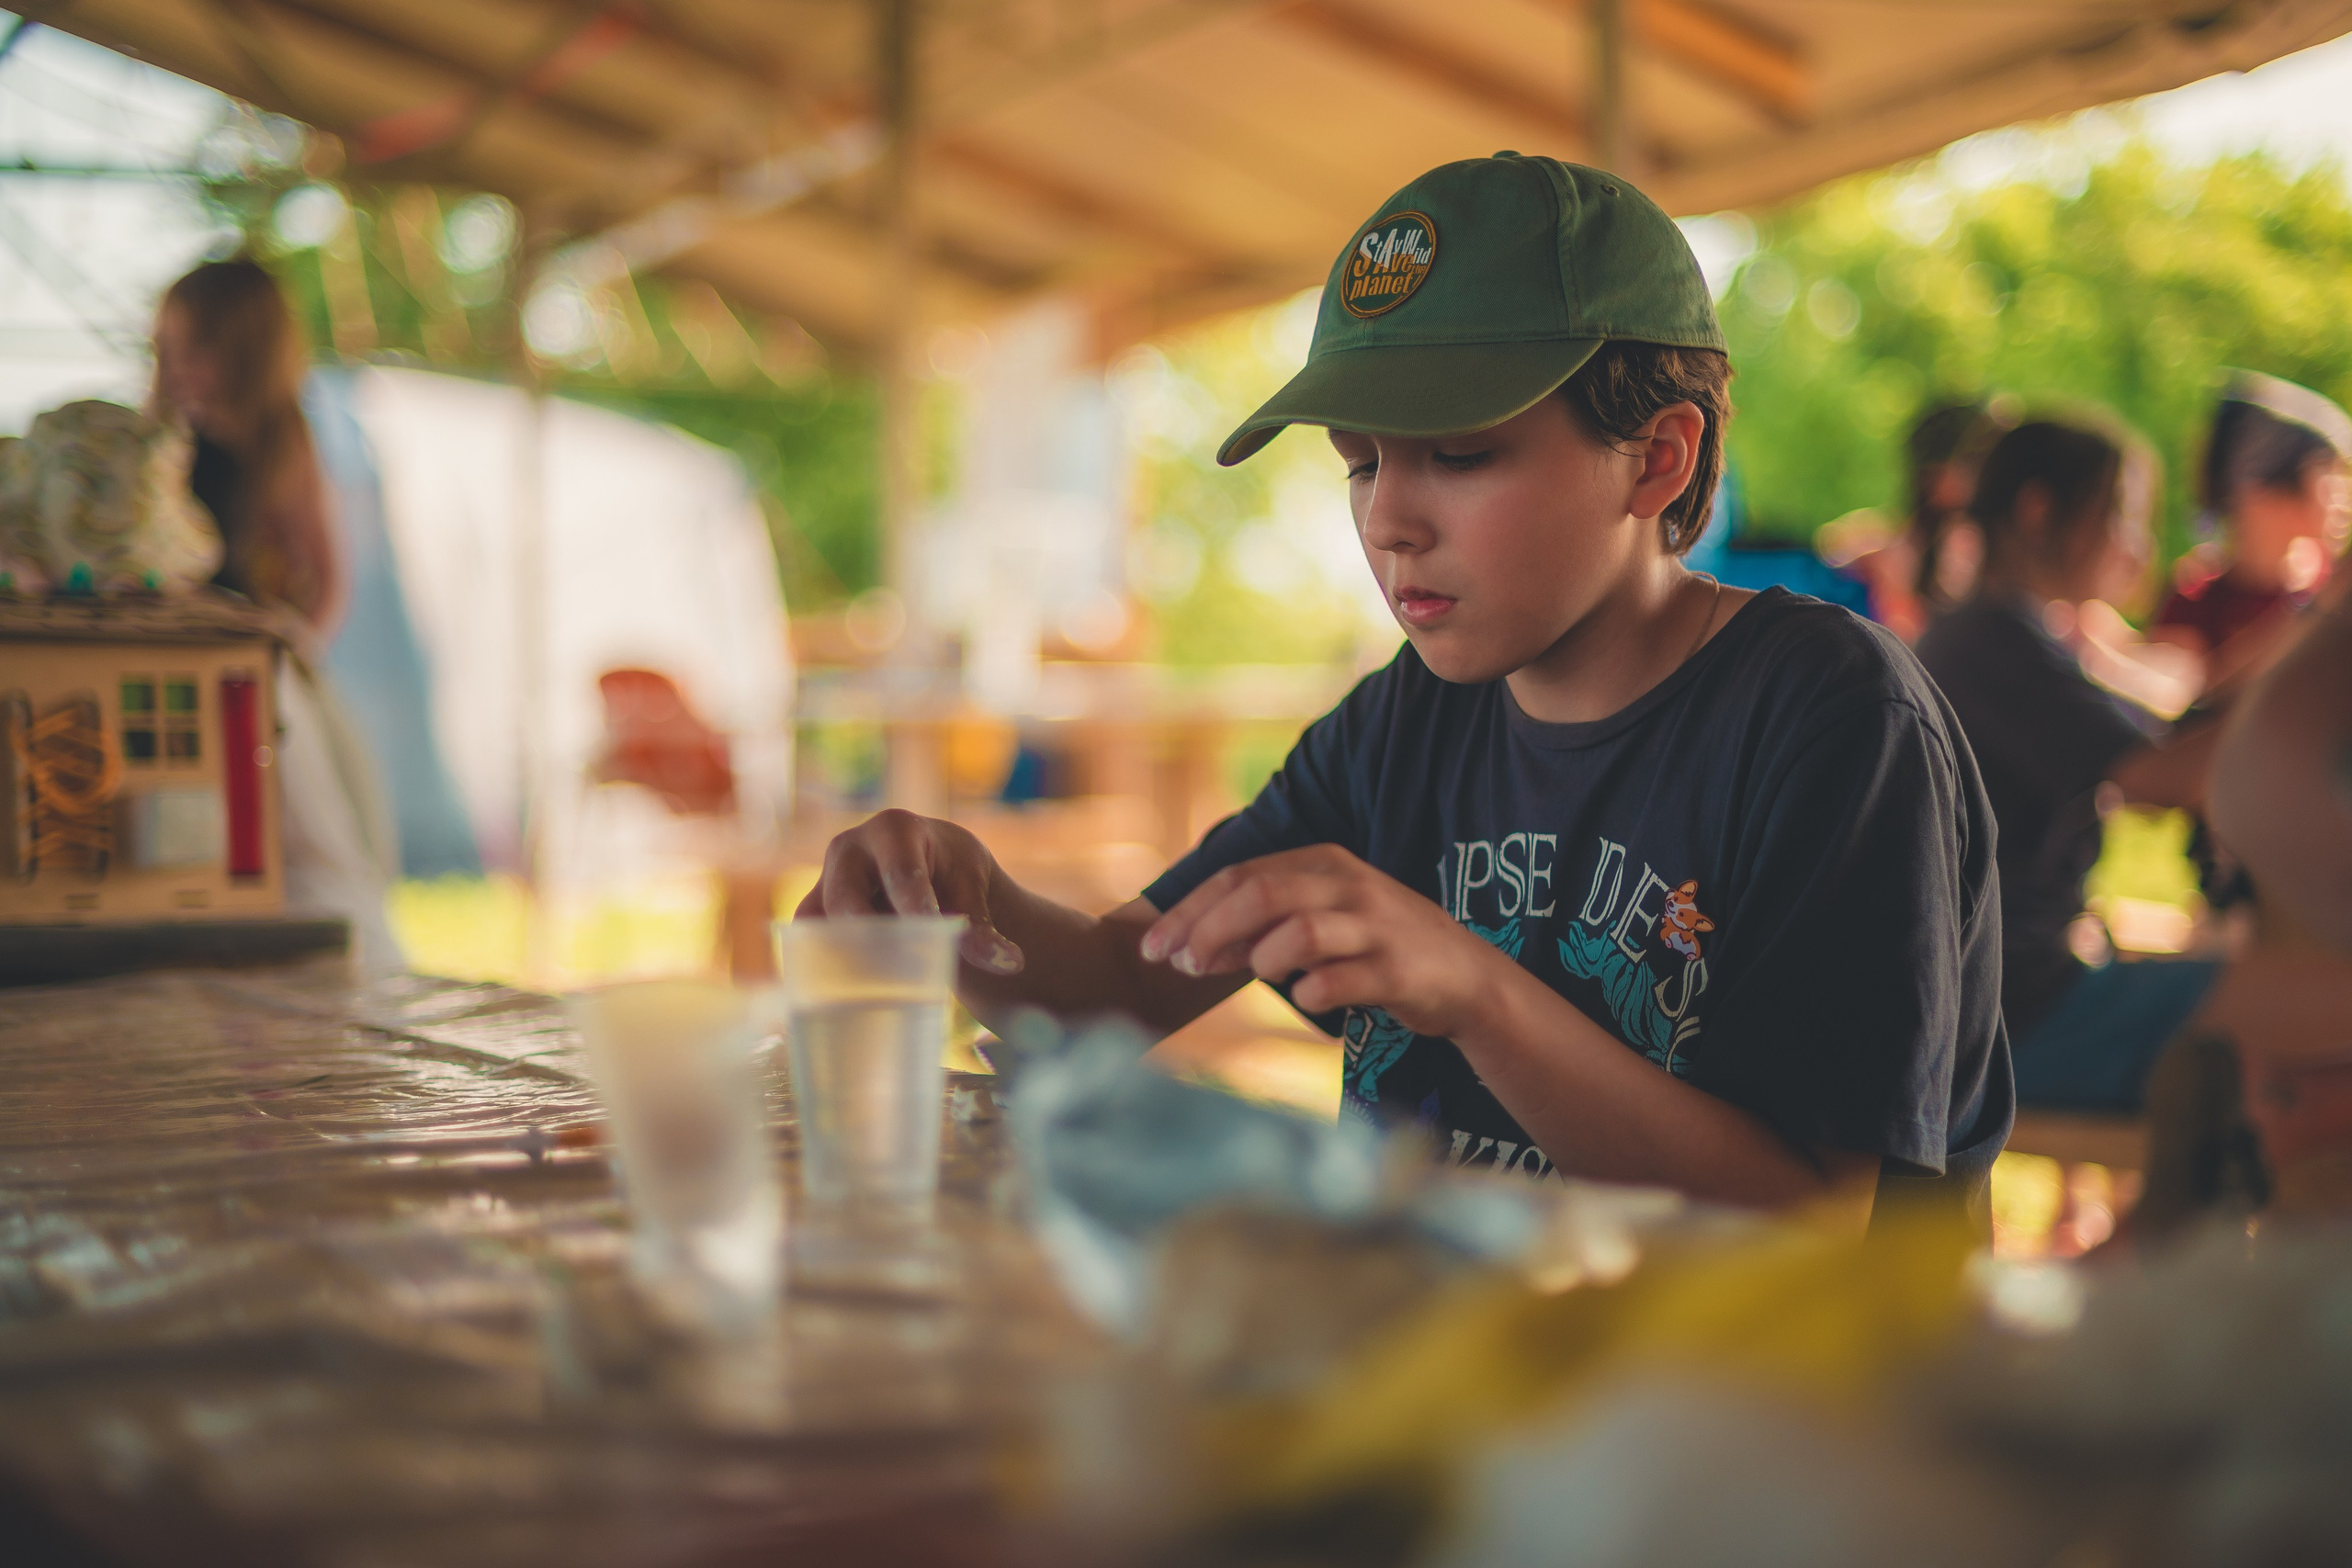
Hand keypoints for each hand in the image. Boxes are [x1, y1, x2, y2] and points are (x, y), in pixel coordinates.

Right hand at [793, 808, 1023, 972]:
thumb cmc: (954, 875)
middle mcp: (850, 848)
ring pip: (815, 922)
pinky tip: (843, 998)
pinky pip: (805, 941)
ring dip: (836, 957)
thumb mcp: (973, 890)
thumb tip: (1008, 963)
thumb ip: (983, 928)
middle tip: (898, 975)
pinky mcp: (814, 911)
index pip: (901, 873)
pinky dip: (819, 967)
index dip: (914, 908)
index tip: (931, 940)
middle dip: (868, 938)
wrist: (932, 871)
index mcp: (895, 829)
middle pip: (847, 898)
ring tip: (868, 992)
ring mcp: (825, 879)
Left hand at [1137, 845, 1514, 1036]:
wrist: (1465, 978)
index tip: (1153, 948)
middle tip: (1183, 967)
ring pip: (1301, 931)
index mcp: (1323, 863)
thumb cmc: (1376, 948)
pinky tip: (1308, 998)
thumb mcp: (1320, 921)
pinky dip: (1313, 991)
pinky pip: (1340, 979)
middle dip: (1210, 931)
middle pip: (1262, 896)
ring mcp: (1376, 927)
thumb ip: (1261, 928)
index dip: (1190, 911)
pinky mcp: (1399, 971)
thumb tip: (1191, 947)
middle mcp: (1348, 885)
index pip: (1240, 876)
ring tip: (1264, 975)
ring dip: (1265, 958)